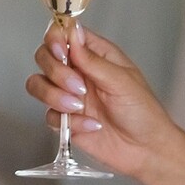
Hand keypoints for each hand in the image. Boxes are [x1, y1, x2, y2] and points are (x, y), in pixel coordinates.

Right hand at [25, 21, 180, 181]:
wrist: (146, 150)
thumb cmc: (143, 112)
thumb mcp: (121, 81)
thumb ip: (93, 60)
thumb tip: (73, 33)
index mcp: (95, 55)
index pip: (65, 34)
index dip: (56, 38)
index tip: (61, 51)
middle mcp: (78, 72)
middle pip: (45, 57)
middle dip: (56, 72)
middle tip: (79, 88)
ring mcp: (69, 95)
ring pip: (38, 84)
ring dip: (54, 96)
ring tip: (79, 108)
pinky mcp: (65, 119)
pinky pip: (49, 115)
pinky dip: (68, 122)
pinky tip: (91, 126)